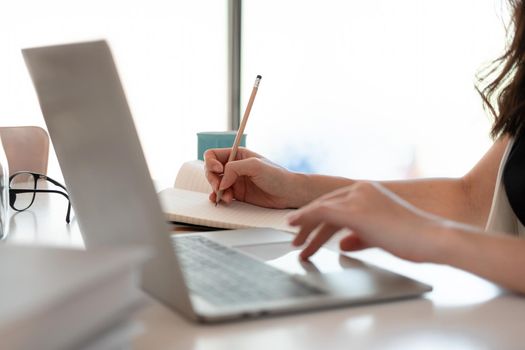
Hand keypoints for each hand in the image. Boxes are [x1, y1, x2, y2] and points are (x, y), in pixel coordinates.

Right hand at [204, 147, 304, 207]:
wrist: (288, 193)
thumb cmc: (276, 176)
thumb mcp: (255, 166)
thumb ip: (234, 169)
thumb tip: (221, 181)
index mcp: (237, 155)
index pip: (213, 155)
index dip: (210, 162)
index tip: (218, 170)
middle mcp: (234, 167)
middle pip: (211, 171)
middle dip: (213, 180)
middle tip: (221, 187)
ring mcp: (235, 181)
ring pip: (215, 184)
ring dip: (217, 191)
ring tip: (228, 197)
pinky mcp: (238, 194)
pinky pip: (222, 195)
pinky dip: (219, 198)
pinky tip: (222, 201)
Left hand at [288, 181, 443, 260]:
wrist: (433, 238)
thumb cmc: (414, 239)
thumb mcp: (380, 236)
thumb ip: (359, 238)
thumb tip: (342, 244)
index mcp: (369, 192)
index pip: (336, 204)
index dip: (319, 218)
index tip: (308, 231)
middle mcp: (361, 190)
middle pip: (325, 206)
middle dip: (309, 225)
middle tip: (297, 241)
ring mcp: (357, 198)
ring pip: (320, 209)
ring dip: (305, 228)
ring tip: (296, 246)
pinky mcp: (355, 210)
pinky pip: (321, 212)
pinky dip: (305, 218)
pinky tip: (294, 227)